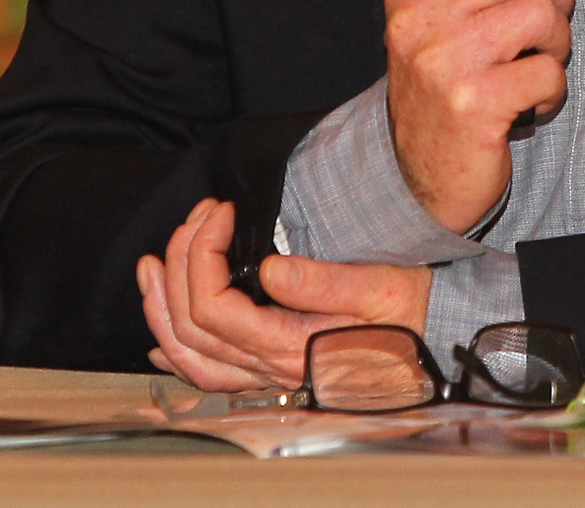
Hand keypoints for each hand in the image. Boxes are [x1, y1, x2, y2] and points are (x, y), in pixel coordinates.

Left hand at [138, 197, 430, 390]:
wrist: (433, 342)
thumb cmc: (410, 313)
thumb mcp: (379, 288)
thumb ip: (324, 284)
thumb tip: (269, 269)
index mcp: (289, 344)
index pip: (213, 307)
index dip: (202, 254)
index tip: (222, 210)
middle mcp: (268, 366)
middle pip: (191, 324)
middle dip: (181, 262)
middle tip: (199, 214)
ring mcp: (264, 373)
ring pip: (189, 354)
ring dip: (161, 307)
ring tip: (151, 264)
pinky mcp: (269, 370)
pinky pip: (207, 375)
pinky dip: (176, 352)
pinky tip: (162, 335)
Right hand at [384, 0, 575, 233]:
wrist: (417, 173)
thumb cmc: (444, 84)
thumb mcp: (451, 15)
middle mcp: (417, 19)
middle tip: (558, 11)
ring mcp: (442, 62)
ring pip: (538, 14)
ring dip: (558, 39)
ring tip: (542, 58)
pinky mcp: (472, 105)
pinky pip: (546, 72)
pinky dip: (553, 86)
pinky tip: (532, 99)